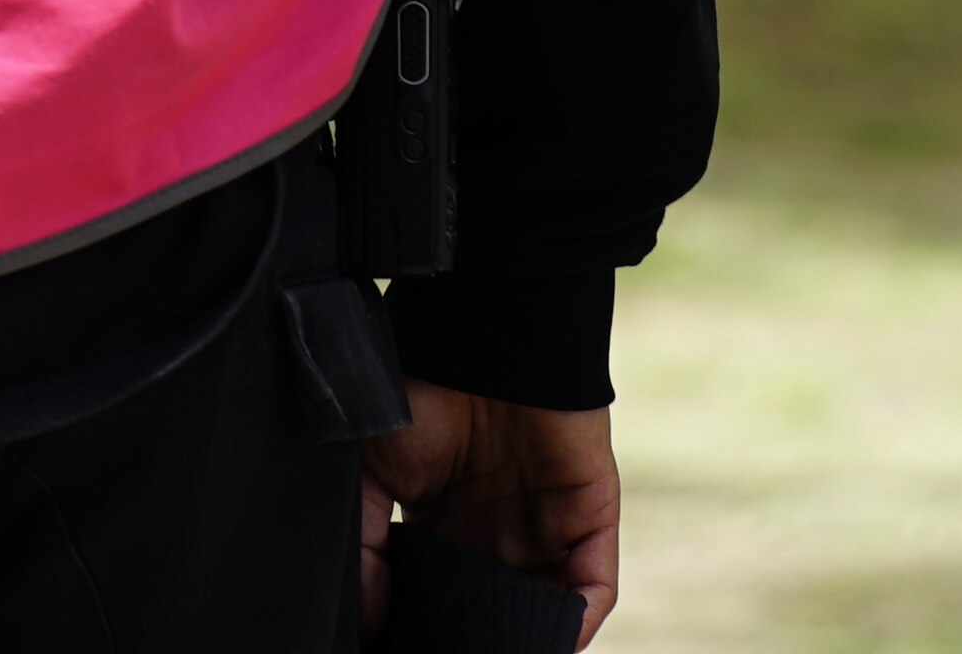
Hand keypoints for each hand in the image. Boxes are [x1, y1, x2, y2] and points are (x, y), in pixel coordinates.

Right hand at [358, 380, 622, 646]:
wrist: (478, 339)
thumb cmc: (420, 392)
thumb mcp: (371, 476)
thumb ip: (368, 548)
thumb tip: (372, 620)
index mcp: (446, 527)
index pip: (445, 597)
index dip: (432, 624)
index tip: (408, 645)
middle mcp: (498, 533)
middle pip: (497, 610)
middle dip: (482, 637)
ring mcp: (546, 526)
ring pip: (547, 609)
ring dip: (528, 637)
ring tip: (504, 652)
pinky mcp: (588, 516)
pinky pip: (592, 586)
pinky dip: (576, 620)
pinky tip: (550, 639)